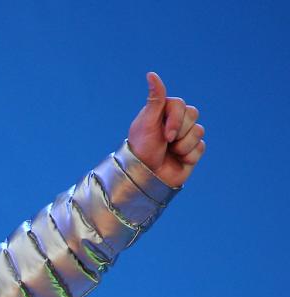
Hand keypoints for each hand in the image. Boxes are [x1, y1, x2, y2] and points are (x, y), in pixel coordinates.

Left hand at [127, 72, 205, 188]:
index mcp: (162, 113)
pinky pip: (201, 147)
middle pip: (193, 114)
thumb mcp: (146, 122)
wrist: (146, 177)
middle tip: (166, 143)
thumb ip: (154, 99)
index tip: (165, 135)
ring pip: (199, 131)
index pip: (180, 104)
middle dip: (179, 131)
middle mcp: (175, 122)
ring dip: (183, 146)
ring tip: (170, 153)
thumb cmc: (141, 149)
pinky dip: (189, 156)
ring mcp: (185, 136)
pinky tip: (177, 160)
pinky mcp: (192, 150)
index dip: (175, 120)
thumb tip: (151, 74)